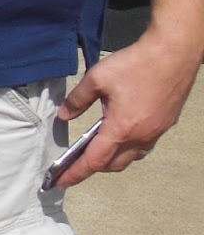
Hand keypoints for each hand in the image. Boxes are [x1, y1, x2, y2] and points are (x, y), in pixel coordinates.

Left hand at [53, 28, 201, 186]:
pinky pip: (145, 144)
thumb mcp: (96, 78)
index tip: (61, 182)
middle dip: (93, 167)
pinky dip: (129, 146)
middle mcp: (141, 136)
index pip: (94, 161)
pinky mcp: (166, 123)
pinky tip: (120, 133)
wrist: (174, 52)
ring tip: (96, 148)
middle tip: (75, 162)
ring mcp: (157, 131)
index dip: (76, 173)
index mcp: (121, 128)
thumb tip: (64, 115)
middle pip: (114, 164)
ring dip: (113, 158)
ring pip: (132, 156)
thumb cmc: (136, 64)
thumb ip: (77, 100)